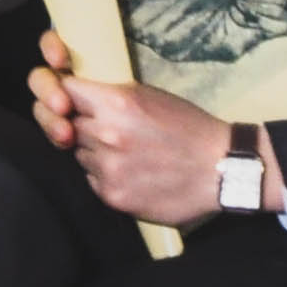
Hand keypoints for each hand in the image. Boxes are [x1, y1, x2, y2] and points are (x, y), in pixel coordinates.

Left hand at [28, 32, 242, 225]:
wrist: (222, 169)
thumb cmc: (189, 128)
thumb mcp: (150, 96)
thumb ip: (109, 96)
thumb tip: (73, 98)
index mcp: (116, 103)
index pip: (64, 90)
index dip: (66, 96)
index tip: (72, 101)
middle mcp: (106, 134)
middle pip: (68, 125)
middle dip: (84, 126)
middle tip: (114, 131)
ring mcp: (107, 167)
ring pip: (79, 154)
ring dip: (94, 153)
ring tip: (129, 153)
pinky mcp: (112, 195)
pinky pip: (91, 179)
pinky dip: (105, 176)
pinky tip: (133, 172)